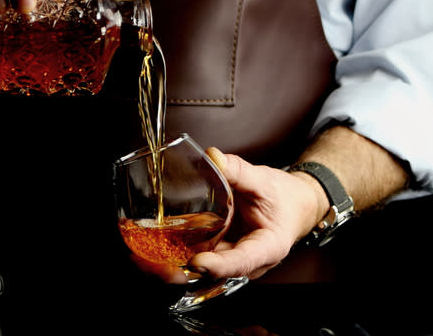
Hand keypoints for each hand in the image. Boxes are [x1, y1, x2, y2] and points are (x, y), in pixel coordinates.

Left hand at [131, 147, 327, 282]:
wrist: (292, 207)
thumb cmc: (284, 199)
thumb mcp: (265, 181)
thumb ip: (239, 170)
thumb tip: (213, 158)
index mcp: (266, 248)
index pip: (242, 262)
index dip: (219, 266)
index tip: (197, 262)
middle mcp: (246, 262)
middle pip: (213, 275)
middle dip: (181, 273)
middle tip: (153, 265)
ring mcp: (229, 259)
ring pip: (198, 273)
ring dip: (169, 268)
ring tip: (141, 259)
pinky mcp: (216, 253)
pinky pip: (193, 259)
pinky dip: (171, 256)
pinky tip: (146, 249)